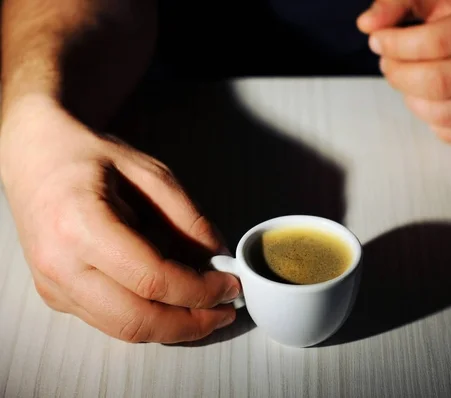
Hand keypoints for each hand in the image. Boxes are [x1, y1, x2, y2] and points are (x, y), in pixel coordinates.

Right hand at [0, 96, 240, 342]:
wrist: (35, 156)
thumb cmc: (88, 156)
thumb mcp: (149, 172)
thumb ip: (187, 217)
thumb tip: (218, 256)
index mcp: (81, 225)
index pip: (152, 279)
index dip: (200, 290)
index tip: (230, 284)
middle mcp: (60, 264)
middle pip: (137, 319)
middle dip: (191, 323)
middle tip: (226, 310)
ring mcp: (53, 285)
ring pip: (123, 329)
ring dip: (173, 328)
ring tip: (208, 313)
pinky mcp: (55, 294)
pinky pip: (109, 320)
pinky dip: (148, 318)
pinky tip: (174, 304)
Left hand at [358, 0, 450, 145]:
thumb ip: (400, 1)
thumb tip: (366, 25)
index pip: (435, 43)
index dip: (395, 44)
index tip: (378, 40)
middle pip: (435, 84)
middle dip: (397, 74)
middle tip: (387, 63)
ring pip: (439, 115)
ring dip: (410, 98)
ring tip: (410, 78)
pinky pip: (449, 134)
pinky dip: (430, 119)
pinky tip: (435, 99)